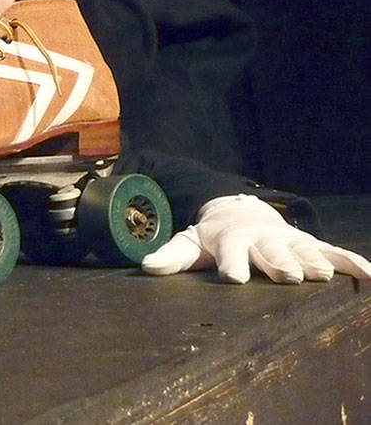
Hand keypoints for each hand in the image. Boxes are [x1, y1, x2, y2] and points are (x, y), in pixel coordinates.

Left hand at [141, 193, 370, 283]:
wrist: (240, 215)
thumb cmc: (214, 238)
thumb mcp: (191, 244)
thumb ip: (172, 256)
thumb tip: (145, 267)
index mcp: (231, 241)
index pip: (229, 253)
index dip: (231, 263)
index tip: (232, 278)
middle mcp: (262, 240)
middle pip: (271, 252)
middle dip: (280, 262)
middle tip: (289, 276)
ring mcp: (289, 241)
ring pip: (304, 251)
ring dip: (314, 261)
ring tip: (324, 274)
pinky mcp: (311, 245)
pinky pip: (334, 252)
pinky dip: (352, 262)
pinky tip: (369, 276)